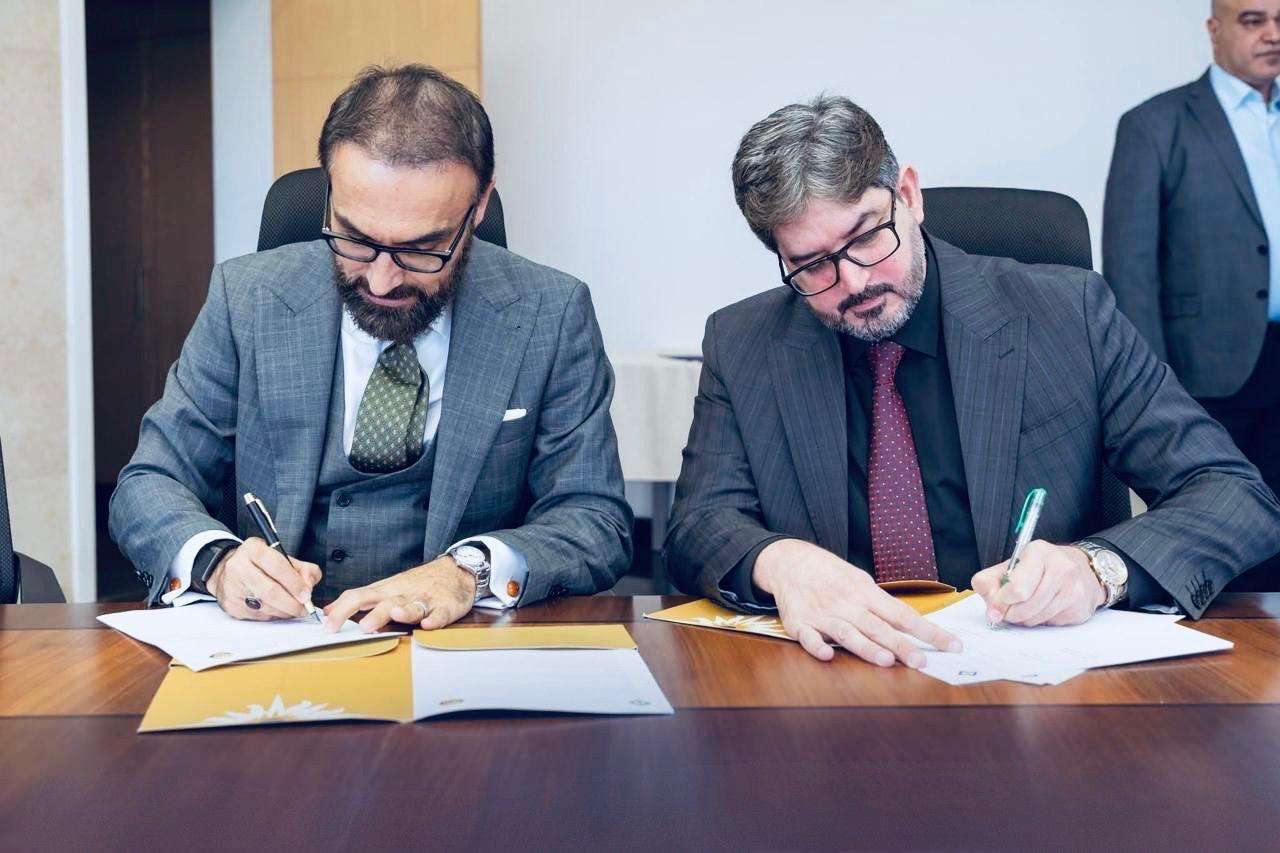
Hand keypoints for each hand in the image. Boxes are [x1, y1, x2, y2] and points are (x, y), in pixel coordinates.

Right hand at [207, 538, 321, 620]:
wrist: (226, 571)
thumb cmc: (260, 565)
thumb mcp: (283, 557)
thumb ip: (303, 569)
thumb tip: (309, 586)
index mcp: (254, 549)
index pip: (277, 566)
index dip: (295, 583)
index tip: (306, 595)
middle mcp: (239, 567)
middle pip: (270, 590)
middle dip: (292, 603)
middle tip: (304, 609)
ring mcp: (232, 587)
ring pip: (265, 606)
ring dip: (284, 611)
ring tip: (293, 609)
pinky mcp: (231, 605)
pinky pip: (257, 615)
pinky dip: (273, 616)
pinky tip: (277, 610)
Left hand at [323, 556, 476, 632]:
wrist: (454, 570)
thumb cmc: (416, 583)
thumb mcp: (385, 588)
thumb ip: (358, 600)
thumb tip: (328, 610)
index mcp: (385, 591)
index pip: (358, 597)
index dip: (342, 611)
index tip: (327, 626)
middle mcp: (402, 594)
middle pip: (383, 601)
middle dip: (372, 613)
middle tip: (362, 628)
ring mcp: (424, 600)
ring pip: (412, 606)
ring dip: (404, 612)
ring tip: (395, 616)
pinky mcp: (445, 606)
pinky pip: (440, 614)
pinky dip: (435, 619)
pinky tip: (428, 624)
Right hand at [753, 539, 961, 665]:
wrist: (791, 562)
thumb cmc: (831, 576)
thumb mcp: (860, 582)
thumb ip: (881, 606)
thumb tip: (912, 625)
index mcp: (867, 594)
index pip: (904, 615)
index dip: (930, 631)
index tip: (953, 645)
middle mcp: (848, 604)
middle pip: (879, 627)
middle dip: (901, 645)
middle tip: (922, 661)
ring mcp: (824, 614)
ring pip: (848, 632)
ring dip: (866, 646)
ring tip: (885, 660)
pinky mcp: (800, 623)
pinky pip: (808, 636)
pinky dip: (817, 644)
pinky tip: (827, 654)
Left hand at [972, 540, 1104, 626]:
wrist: (1082, 570)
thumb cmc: (1040, 568)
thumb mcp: (1010, 567)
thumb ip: (989, 583)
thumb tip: (992, 612)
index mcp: (1038, 552)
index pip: (1017, 588)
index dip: (1002, 601)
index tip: (998, 603)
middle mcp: (1060, 567)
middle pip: (1026, 606)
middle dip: (1012, 613)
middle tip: (1009, 609)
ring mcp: (1074, 588)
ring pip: (1038, 618)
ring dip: (1025, 619)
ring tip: (1026, 608)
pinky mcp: (1080, 607)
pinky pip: (1051, 623)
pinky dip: (1042, 621)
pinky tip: (1044, 609)